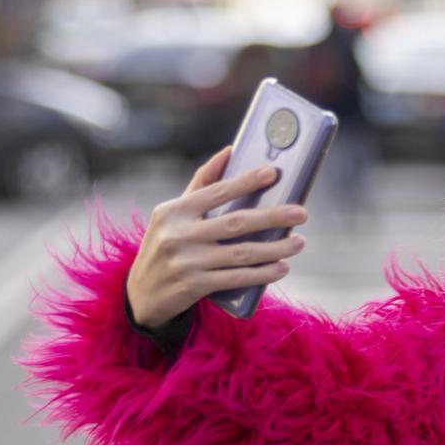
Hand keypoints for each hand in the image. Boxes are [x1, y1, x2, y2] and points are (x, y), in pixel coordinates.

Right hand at [125, 146, 307, 327]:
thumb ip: (201, 184)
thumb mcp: (174, 214)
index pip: (216, 191)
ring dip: (275, 248)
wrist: (142, 294)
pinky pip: (236, 278)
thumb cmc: (167, 244)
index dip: (246, 181)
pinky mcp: (194, 286)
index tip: (274, 173)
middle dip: (273, 217)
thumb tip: (229, 150)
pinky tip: (281, 267)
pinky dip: (262, 273)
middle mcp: (178, 234)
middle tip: (301, 213)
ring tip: (299, 243)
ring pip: (241, 253)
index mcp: (174, 211)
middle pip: (236, 223)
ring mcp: (186, 262)